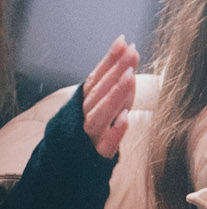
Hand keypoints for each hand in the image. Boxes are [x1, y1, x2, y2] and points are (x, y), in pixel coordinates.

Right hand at [82, 36, 137, 159]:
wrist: (72, 166)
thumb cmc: (94, 129)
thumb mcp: (102, 102)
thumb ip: (113, 78)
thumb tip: (125, 46)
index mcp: (87, 101)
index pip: (97, 77)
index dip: (110, 59)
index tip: (123, 41)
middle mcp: (86, 114)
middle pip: (100, 90)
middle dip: (115, 71)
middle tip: (132, 53)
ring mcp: (91, 134)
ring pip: (101, 113)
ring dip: (116, 94)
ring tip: (130, 77)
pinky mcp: (98, 154)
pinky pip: (107, 143)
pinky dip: (115, 131)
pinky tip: (126, 119)